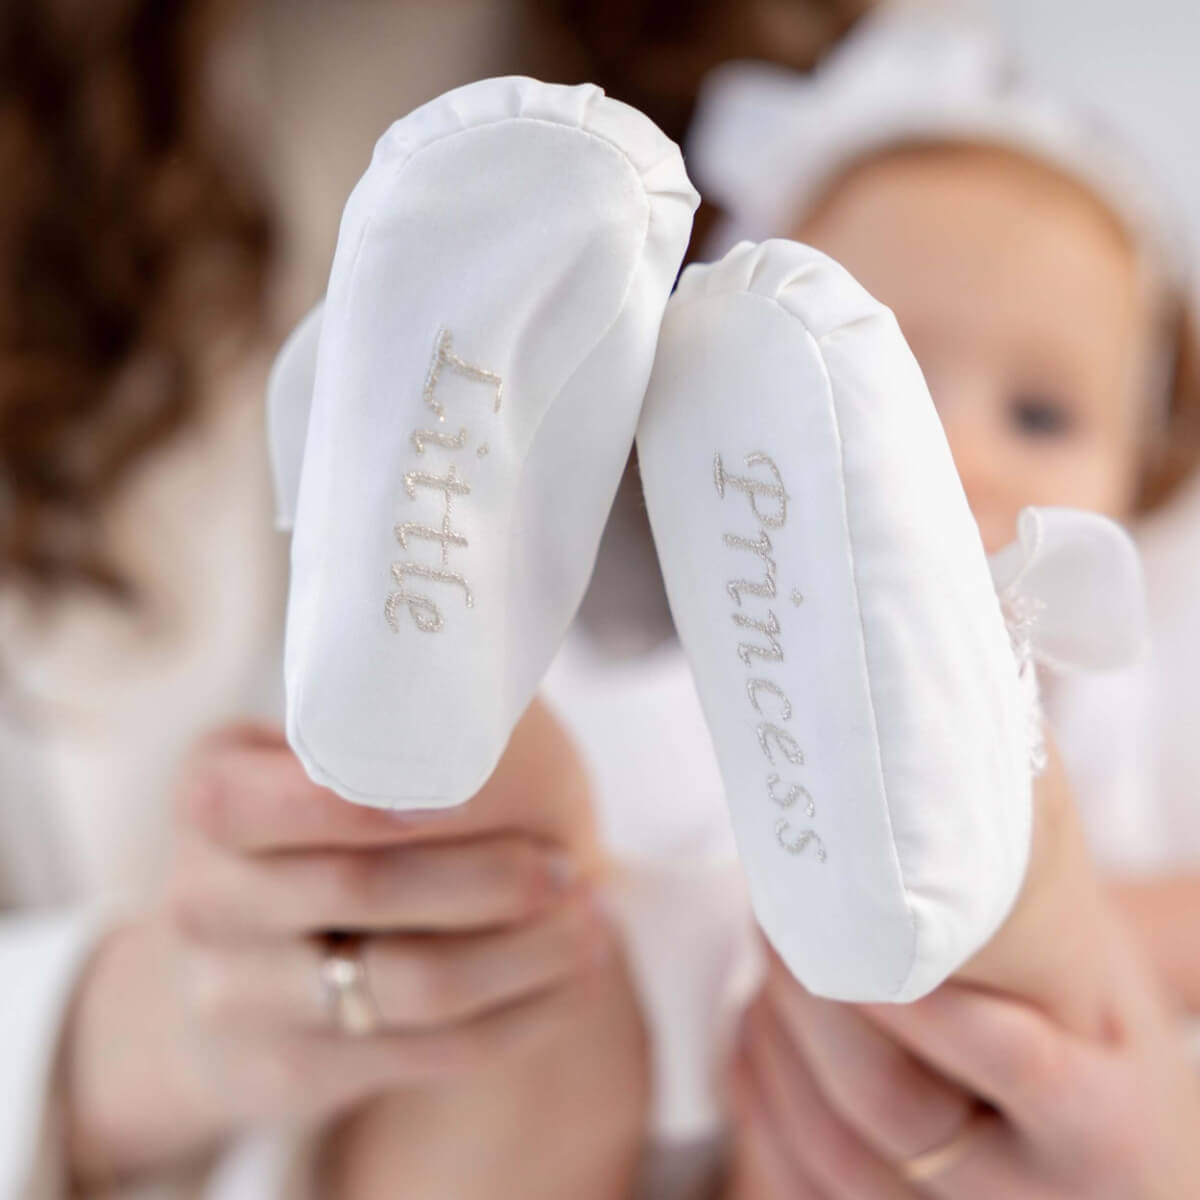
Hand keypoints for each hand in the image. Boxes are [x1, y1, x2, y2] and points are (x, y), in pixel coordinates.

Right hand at [65, 703, 613, 1186]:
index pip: (244, 800)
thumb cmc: (366, 811)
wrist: (293, 949)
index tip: (465, 796)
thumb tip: (475, 726)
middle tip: (569, 864)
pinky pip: (426, 1052)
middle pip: (356, 891)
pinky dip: (518, 1013)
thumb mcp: (373, 742)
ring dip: (523, 953)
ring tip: (591, 921)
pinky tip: (569, 977)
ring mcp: (231, 995)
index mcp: (213, 788)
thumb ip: (410, 721)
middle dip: (487, 877)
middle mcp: (201, 896)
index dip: (350, 801)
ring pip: (407, 985)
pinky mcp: (287, 1071)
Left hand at [727, 943, 1199, 1199]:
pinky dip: (761, 1108)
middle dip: (817, 1002)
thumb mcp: (1107, 990)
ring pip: (833, 1155)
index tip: (857, 907)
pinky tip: (751, 1033)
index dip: (924, 993)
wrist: (1130, 1178)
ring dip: (775, 1046)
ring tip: (760, 960)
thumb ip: (1048, 917)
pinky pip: (800, 1189)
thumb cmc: (1108, 1058)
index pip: (1015, 1063)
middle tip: (778, 913)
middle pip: (895, 1109)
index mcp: (1106, 1129)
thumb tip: (987, 760)